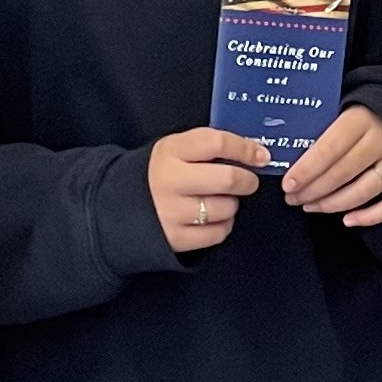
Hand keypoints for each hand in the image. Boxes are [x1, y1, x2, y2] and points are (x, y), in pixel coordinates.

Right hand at [149, 128, 265, 252]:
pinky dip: (223, 225)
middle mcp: (169, 180)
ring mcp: (171, 212)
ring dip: (232, 204)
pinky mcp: (176, 238)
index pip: (217, 143)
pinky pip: (218, 232)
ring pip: (226, 208)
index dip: (245, 148)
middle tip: (248, 182)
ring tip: (220, 200)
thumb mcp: (175, 150)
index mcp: (171, 151)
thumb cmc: (160, 174)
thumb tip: (254, 152)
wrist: (120, 208)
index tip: (261, 155)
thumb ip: (208, 147)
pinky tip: (213, 218)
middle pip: (228, 179)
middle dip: (247, 180)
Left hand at [283, 102, 381, 225]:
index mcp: (361, 119)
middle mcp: (381, 140)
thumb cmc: (359, 115)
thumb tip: (286, 153)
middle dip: (313, 190)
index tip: (288, 184)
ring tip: (310, 206)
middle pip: (343, 173)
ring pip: (363, 191)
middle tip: (292, 198)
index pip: (330, 148)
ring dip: (333, 204)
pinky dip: (370, 217)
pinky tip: (347, 221)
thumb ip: (320, 128)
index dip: (306, 170)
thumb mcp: (339, 110)